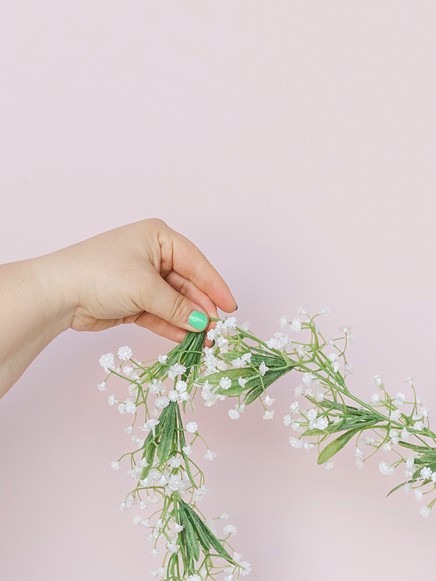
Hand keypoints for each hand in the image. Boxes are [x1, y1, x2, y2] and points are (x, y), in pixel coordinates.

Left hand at [0, 219, 238, 400]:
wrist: (60, 292)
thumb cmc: (101, 274)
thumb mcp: (147, 289)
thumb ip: (179, 308)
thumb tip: (205, 324)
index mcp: (158, 238)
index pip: (196, 264)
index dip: (215, 287)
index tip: (231, 309)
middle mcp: (153, 256)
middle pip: (188, 286)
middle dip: (203, 309)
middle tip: (218, 332)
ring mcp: (144, 280)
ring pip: (176, 303)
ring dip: (190, 322)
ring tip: (205, 342)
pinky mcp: (135, 302)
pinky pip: (162, 315)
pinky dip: (174, 328)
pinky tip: (187, 340)